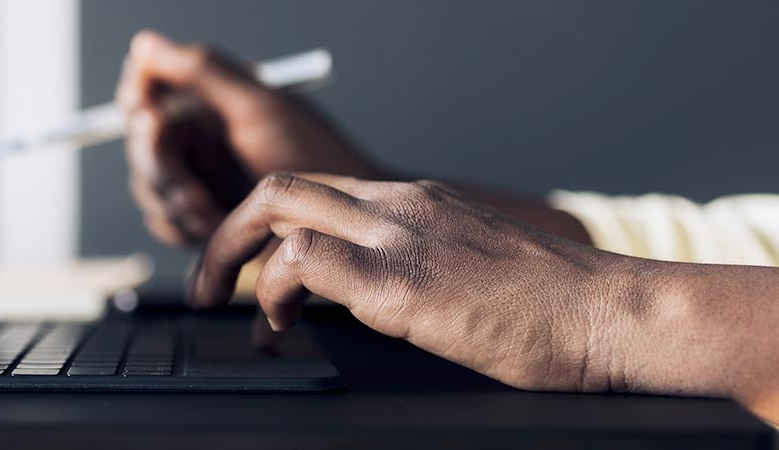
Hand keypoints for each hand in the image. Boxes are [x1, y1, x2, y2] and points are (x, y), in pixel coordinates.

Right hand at [117, 31, 382, 245]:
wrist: (343, 225)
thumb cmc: (317, 158)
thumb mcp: (259, 107)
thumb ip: (201, 71)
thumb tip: (146, 45)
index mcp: (210, 100)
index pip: (147, 89)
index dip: (138, 102)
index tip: (149, 117)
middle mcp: (200, 137)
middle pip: (142, 143)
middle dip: (159, 165)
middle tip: (186, 181)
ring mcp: (198, 178)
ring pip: (149, 187)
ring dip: (173, 202)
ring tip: (209, 208)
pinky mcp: (201, 218)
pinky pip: (165, 223)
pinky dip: (182, 227)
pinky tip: (213, 227)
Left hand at [189, 172, 649, 391]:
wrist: (612, 315)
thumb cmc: (554, 308)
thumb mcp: (469, 267)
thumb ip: (414, 266)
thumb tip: (364, 298)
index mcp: (415, 201)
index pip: (314, 190)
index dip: (265, 226)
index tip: (245, 269)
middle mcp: (399, 205)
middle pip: (279, 188)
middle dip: (226, 234)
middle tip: (205, 287)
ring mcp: (397, 237)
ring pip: (278, 210)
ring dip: (234, 261)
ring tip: (233, 313)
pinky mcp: (400, 282)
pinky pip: (303, 262)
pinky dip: (271, 291)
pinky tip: (278, 328)